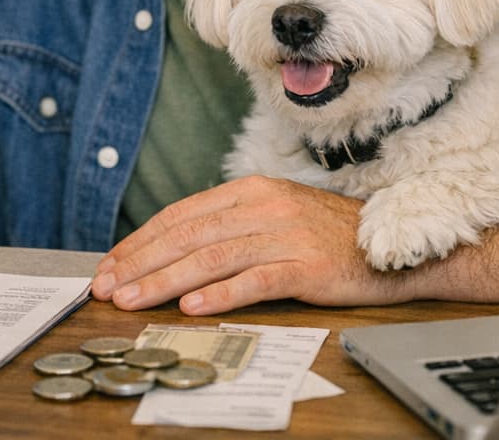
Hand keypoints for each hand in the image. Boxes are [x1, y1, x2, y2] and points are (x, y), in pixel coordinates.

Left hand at [90, 175, 418, 314]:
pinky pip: (256, 280)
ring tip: (134, 300)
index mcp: (248, 191)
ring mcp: (284, 236)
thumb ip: (227, 228)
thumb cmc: (325, 237)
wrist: (391, 247)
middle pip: (187, 236)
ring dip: (165, 281)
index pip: (180, 215)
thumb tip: (170, 251)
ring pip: (211, 258)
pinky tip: (193, 307)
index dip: (140, 241)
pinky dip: (221, 294)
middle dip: (140, 264)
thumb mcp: (272, 218)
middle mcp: (262, 208)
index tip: (109, 266)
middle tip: (107, 288)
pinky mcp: (307, 267)